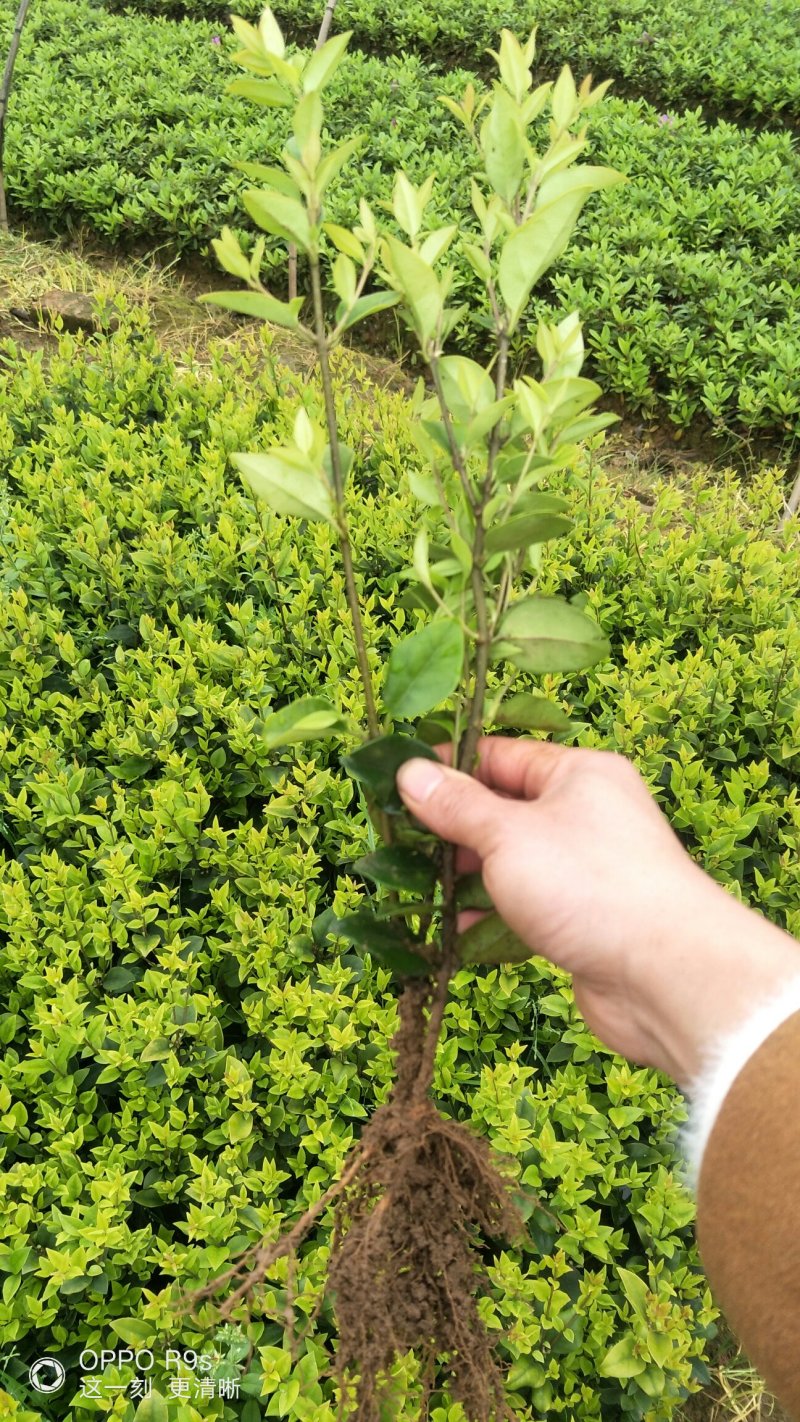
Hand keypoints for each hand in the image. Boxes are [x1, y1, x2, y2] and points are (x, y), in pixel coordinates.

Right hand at [396, 738, 799, 1086]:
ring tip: (419, 885)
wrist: (664, 975)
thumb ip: (456, 806)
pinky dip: (493, 912)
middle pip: (506, 809)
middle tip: (400, 841)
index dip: (451, 766)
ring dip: (468, 873)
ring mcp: (588, 868)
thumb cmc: (589, 885)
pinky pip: (527, 904)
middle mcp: (588, 814)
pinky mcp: (585, 918)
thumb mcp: (508, 835)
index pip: (503, 755)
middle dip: (454, 827)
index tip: (400, 780)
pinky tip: (457, 929)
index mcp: (580, 774)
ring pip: (514, 860)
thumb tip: (411, 771)